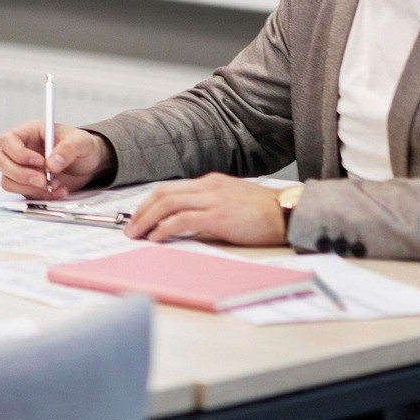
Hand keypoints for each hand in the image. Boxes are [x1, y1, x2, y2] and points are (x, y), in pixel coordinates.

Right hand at [0, 121, 115, 197]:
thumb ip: (68, 148)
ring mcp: (21, 169)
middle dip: (20, 174)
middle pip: (1, 162)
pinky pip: (23, 194)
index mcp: (28, 133)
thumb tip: (52, 162)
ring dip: (30, 187)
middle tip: (43, 181)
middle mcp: (20, 150)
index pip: (7, 140)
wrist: (89, 164)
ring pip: (7, 180)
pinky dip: (39, 196)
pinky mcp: (27, 185)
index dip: (18, 153)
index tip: (40, 162)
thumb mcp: (81, 141)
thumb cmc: (82, 146)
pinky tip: (57, 192)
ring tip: (54, 186)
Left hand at [123, 174, 287, 245]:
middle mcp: (208, 187)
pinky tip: (156, 237)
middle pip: (163, 194)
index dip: (150, 203)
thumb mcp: (233, 201)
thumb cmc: (266, 212)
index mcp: (211, 182)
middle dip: (141, 211)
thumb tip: (188, 221)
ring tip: (135, 234)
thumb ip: (211, 205)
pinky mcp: (219, 216)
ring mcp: (213, 199)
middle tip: (129, 227)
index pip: (170, 189)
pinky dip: (164, 227)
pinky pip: (181, 219)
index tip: (138, 216)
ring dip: (146, 219)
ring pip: (167, 204)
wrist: (290, 212)